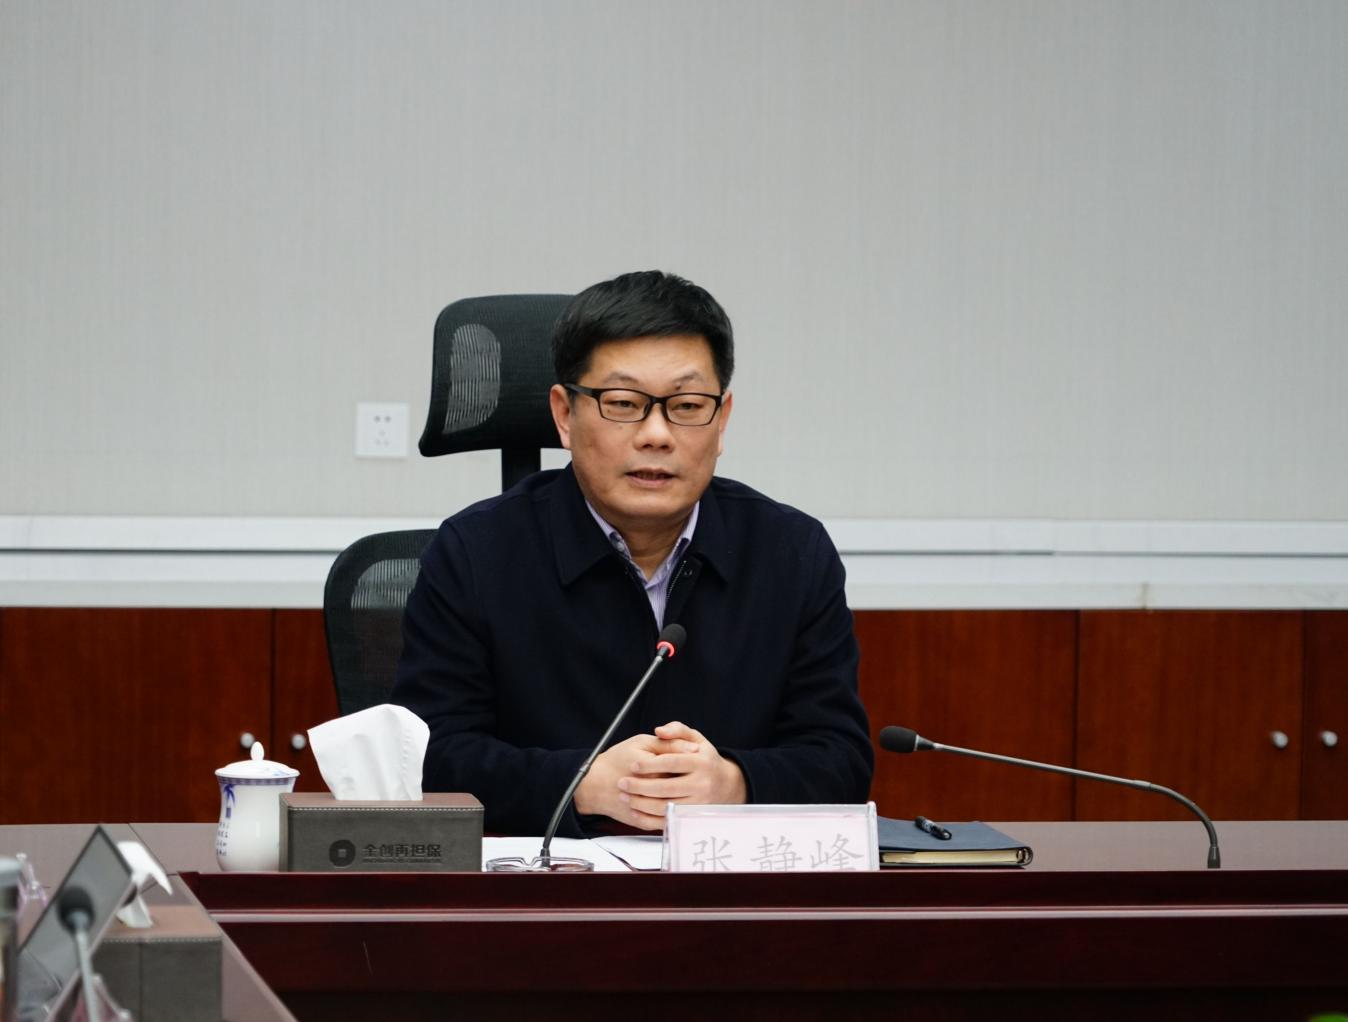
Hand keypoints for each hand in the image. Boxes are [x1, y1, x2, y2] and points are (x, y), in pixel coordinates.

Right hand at [573, 731, 697, 829]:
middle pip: (679, 787)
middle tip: (680, 774)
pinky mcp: (642, 821)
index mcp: (652, 768)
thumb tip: (695, 748)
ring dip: (678, 797)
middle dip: (683, 780)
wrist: (594, 783)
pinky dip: (668, 813)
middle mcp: (649, 791)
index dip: (687, 762)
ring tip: (676, 787)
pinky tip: (671, 802)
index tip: (685, 760)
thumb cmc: (617, 760)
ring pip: (673, 805)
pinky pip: (663, 821)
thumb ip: (669, 743)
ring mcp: (645, 809)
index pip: (682, 767)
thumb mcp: (642, 742)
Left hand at [615, 721, 746, 826]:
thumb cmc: (706, 760)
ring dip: (641, 803)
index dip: (651, 765)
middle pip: (666, 788)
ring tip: (625, 795)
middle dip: (640, 786)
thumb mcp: (697, 739)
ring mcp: (698, 803)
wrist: (727, 785)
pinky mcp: (692, 817)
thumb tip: (659, 730)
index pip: (673, 763)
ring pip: (665, 806)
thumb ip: (678, 730)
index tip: (633, 765)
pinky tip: (635, 810)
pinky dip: (649, 817)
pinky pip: (667, 820)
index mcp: (702, 763)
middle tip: (622, 783)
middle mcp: (702, 784)